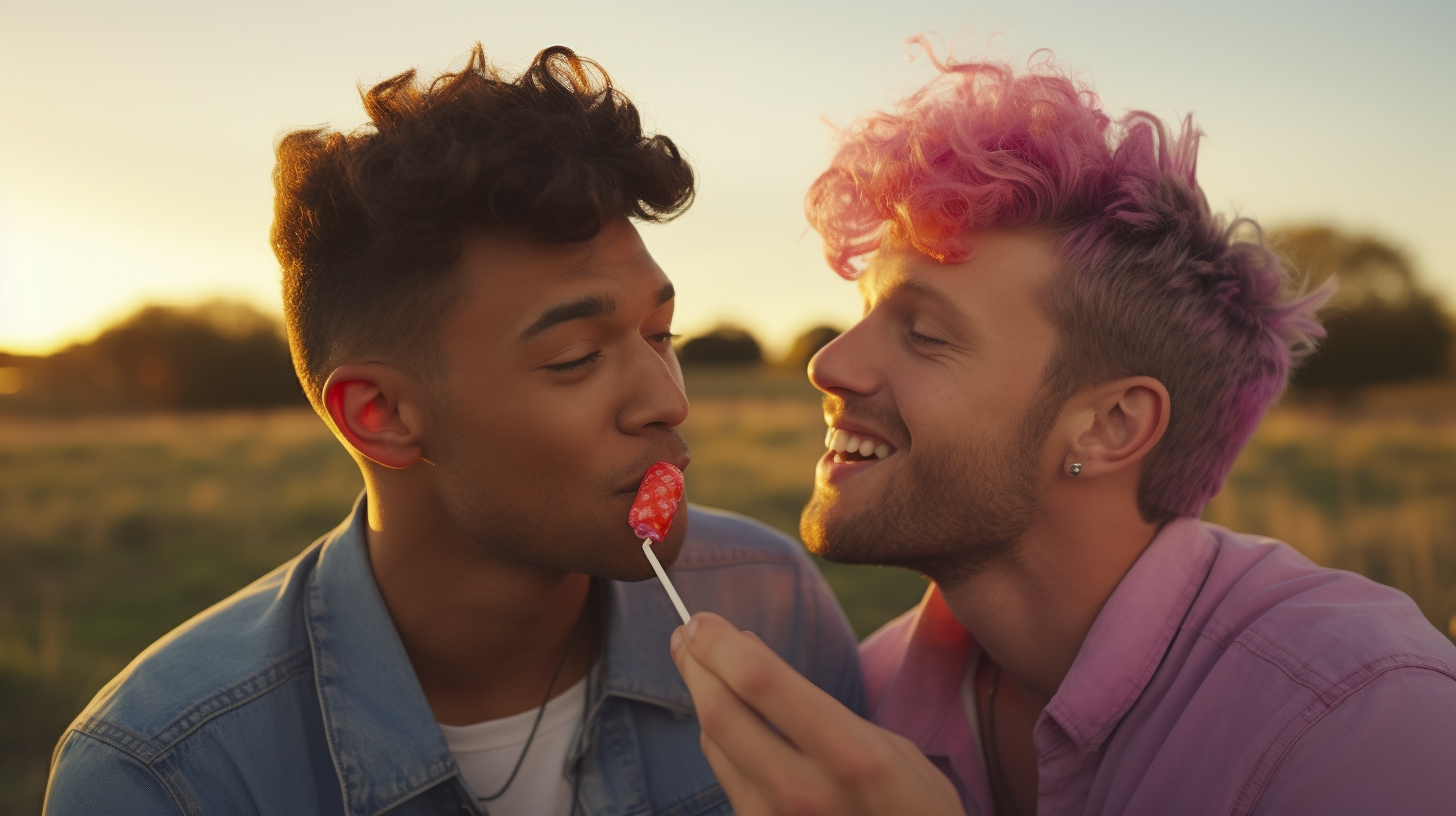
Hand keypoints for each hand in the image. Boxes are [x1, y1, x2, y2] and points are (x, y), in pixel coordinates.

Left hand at [670, 612, 964, 815]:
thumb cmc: (918, 810)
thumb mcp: (892, 747)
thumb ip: (819, 705)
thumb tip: (750, 654)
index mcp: (850, 755)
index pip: (760, 681)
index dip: (719, 642)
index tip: (702, 619)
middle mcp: (804, 790)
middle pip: (719, 712)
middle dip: (694, 664)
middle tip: (685, 634)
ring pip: (714, 744)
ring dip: (702, 698)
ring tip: (700, 666)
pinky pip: (726, 776)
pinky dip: (719, 738)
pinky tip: (724, 717)